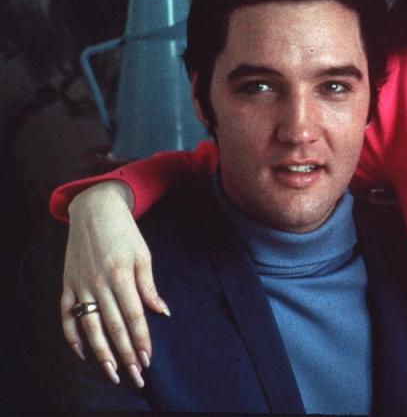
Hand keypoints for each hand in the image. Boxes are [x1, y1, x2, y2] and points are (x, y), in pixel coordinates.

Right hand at [60, 181, 168, 387]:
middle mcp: (99, 283)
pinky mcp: (67, 284)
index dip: (141, 339)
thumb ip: (149, 286)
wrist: (95, 209)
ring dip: (101, 353)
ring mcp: (80, 285)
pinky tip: (82, 353)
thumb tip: (161, 313)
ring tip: (112, 373)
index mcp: (122, 275)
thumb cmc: (125, 232)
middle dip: (125, 354)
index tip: (148, 359)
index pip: (134, 315)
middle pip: (113, 327)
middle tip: (135, 376)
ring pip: (89, 326)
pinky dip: (72, 336)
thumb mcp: (143, 254)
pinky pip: (66, 315)